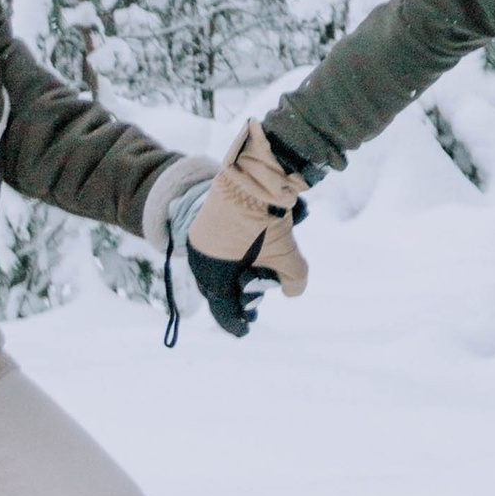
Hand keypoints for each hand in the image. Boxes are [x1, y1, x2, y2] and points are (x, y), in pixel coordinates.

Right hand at [182, 121, 310, 340]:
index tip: (245, 330)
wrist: (255, 164)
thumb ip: (293, 280)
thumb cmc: (266, 217)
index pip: (222, 307)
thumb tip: (292, 290)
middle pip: (222, 284)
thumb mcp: (287, 254)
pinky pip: (229, 238)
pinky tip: (272, 228)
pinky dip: (247, 241)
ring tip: (275, 252)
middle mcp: (201, 253)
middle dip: (244, 290)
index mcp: (211, 271)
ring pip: (228, 258)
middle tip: (261, 293)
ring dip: (251, 261)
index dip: (236, 322)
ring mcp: (205, 231)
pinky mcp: (214, 212)